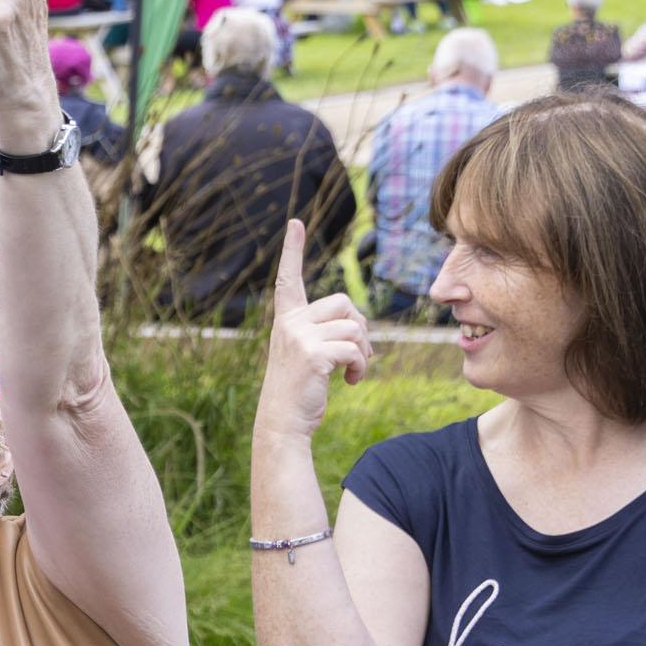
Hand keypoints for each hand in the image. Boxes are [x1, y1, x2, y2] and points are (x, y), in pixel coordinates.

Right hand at [261, 218, 368, 444]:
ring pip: (353, 326)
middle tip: (358, 355)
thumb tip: (360, 325)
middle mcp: (289, 323)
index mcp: (286, 320)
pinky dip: (361, 366)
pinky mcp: (312, 354)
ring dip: (363, 351)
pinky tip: (351, 381)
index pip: (288, 280)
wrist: (282, 423)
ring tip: (353, 371)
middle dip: (360, 328)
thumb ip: (326, 332)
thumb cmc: (299, 391)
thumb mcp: (308, 354)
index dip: (292, 251)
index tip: (295, 223)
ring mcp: (298, 337)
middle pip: (344, 303)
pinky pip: (354, 349)